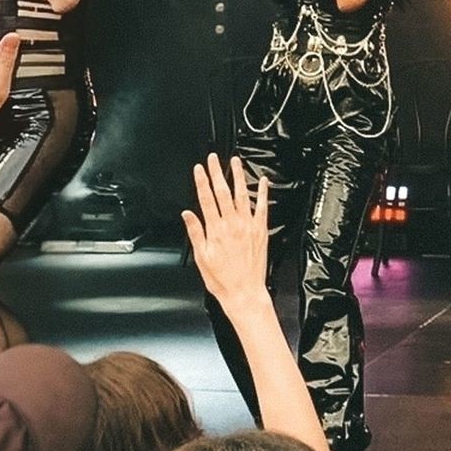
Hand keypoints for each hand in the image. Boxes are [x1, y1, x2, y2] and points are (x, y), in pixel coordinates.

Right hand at [183, 155, 273, 312]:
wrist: (244, 292)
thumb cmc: (222, 279)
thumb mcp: (201, 258)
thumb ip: (195, 233)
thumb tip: (188, 215)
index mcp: (215, 230)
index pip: (206, 199)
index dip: (202, 181)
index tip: (199, 169)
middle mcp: (232, 224)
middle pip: (223, 192)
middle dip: (217, 173)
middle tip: (213, 159)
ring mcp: (248, 225)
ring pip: (242, 195)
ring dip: (238, 177)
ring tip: (235, 162)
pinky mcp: (261, 230)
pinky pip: (262, 207)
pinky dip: (263, 193)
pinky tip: (263, 181)